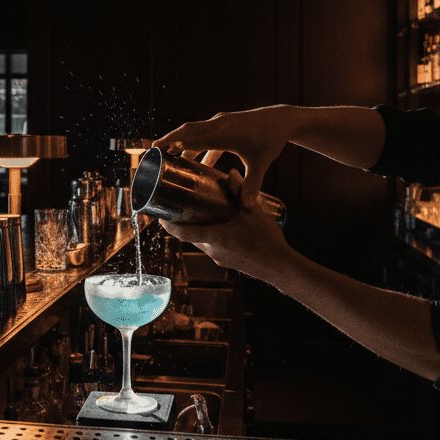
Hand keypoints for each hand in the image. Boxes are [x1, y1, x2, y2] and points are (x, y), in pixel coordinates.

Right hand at [153, 106, 293, 207]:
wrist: (280, 119)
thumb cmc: (270, 141)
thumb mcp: (260, 164)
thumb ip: (251, 186)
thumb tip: (246, 209)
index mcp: (228, 134)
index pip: (201, 139)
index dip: (183, 145)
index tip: (165, 150)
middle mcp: (220, 124)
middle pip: (188, 130)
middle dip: (169, 139)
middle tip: (151, 151)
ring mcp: (219, 121)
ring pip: (192, 129)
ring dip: (177, 140)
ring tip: (162, 152)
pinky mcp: (221, 123)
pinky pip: (201, 133)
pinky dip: (192, 143)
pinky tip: (188, 159)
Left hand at [159, 169, 294, 284]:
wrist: (281, 267)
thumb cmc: (266, 240)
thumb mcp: (253, 212)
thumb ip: (240, 191)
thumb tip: (230, 172)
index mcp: (213, 238)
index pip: (181, 233)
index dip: (167, 225)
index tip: (158, 216)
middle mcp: (212, 250)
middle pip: (189, 236)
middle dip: (182, 223)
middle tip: (179, 206)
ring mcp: (220, 258)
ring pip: (201, 242)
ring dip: (197, 230)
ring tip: (200, 214)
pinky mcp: (228, 262)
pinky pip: (213, 248)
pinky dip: (210, 237)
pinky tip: (220, 228)